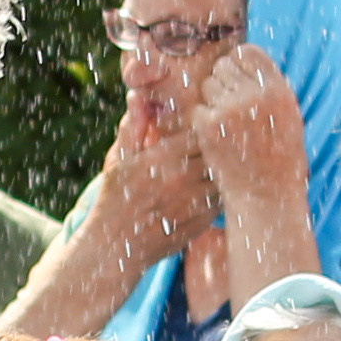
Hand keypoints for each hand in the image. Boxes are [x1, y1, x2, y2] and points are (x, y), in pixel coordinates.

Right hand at [92, 94, 218, 269]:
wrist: (116, 246)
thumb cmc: (115, 198)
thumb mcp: (118, 158)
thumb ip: (132, 126)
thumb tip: (139, 94)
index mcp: (164, 157)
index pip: (203, 129)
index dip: (208, 124)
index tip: (206, 123)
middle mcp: (184, 178)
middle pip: (219, 151)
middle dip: (220, 145)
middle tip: (223, 139)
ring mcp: (196, 202)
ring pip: (225, 175)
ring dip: (225, 168)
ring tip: (222, 163)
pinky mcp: (204, 221)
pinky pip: (223, 199)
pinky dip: (222, 191)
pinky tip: (216, 188)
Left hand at [192, 44, 306, 213]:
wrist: (267, 195)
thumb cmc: (278, 157)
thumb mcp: (288, 115)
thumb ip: (268, 87)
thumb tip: (241, 58)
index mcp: (279, 90)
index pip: (248, 52)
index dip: (239, 64)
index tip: (238, 81)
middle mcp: (257, 95)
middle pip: (224, 65)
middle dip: (223, 83)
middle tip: (231, 108)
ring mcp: (231, 109)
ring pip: (208, 85)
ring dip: (212, 101)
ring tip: (227, 125)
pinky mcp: (209, 126)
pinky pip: (197, 108)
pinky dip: (202, 121)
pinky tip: (217, 139)